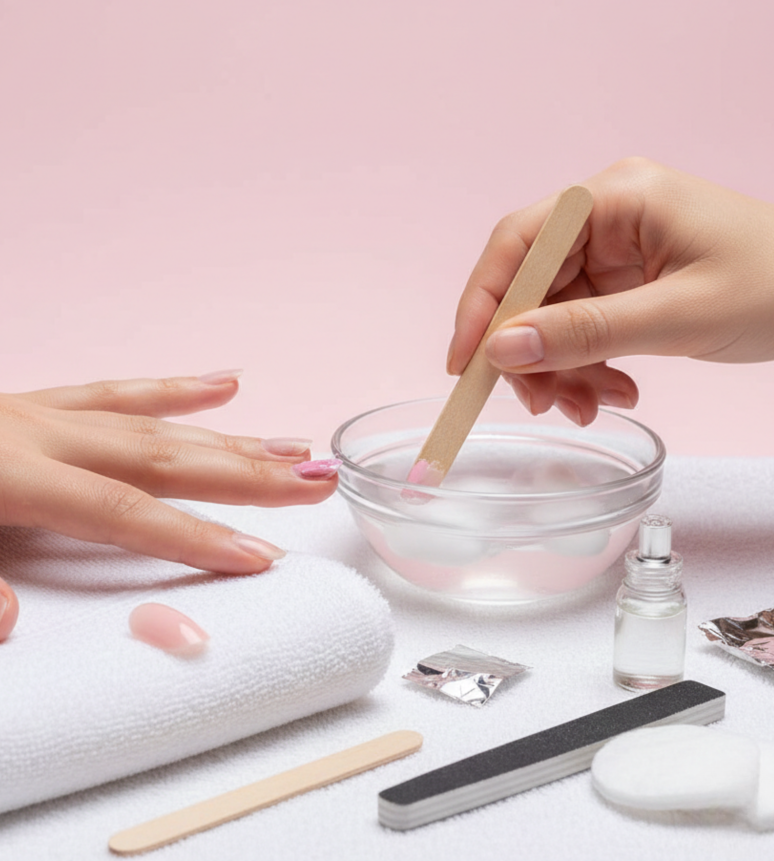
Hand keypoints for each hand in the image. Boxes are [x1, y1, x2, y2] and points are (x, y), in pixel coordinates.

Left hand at [0, 371, 339, 640]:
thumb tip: (11, 624)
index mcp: (14, 477)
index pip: (125, 513)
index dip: (195, 536)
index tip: (260, 557)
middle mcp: (46, 436)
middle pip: (167, 457)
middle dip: (248, 475)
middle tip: (315, 483)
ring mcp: (48, 413)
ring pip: (159, 424)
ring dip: (232, 436)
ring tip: (293, 445)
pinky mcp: (42, 401)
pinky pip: (118, 390)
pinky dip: (175, 388)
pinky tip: (223, 381)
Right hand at [447, 158, 773, 424]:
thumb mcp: (677, 316)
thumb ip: (584, 333)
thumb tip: (501, 351)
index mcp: (615, 199)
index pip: (519, 244)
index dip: (483, 305)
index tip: (465, 365)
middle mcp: (606, 219)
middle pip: (530, 287)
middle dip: (529, 352)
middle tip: (539, 403)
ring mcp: (615, 253)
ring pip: (552, 316)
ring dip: (561, 369)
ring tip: (591, 406)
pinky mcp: (626, 285)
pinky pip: (582, 329)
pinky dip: (588, 367)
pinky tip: (615, 391)